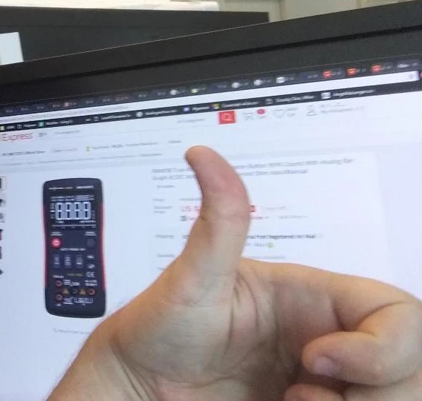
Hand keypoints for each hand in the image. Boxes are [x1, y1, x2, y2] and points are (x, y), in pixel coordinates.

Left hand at [50, 146, 421, 399]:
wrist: (138, 387)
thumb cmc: (161, 330)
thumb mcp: (192, 279)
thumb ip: (217, 223)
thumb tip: (203, 156)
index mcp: (313, 301)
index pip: (396, 315)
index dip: (379, 345)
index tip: (317, 361)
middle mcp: (329, 342)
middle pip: (411, 364)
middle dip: (377, 387)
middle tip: (305, 394)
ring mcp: (325, 384)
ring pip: (398, 397)